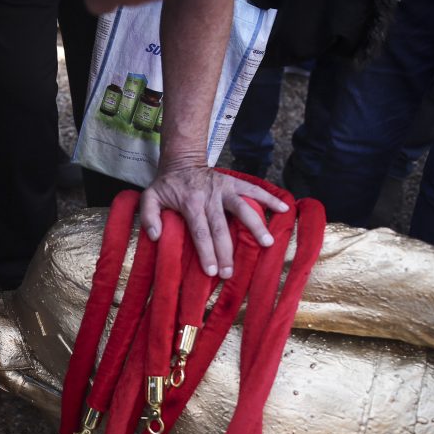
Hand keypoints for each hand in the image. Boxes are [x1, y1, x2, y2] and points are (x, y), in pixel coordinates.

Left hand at [140, 165, 287, 277]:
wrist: (182, 161)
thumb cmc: (166, 185)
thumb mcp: (149, 197)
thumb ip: (148, 216)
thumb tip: (155, 236)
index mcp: (190, 203)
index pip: (199, 232)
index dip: (206, 252)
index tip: (212, 271)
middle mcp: (210, 196)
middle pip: (221, 227)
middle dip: (226, 251)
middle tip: (230, 273)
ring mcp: (224, 188)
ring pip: (243, 208)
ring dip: (256, 226)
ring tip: (267, 244)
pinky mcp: (235, 183)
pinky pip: (255, 189)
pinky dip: (270, 198)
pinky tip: (285, 209)